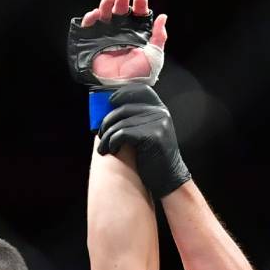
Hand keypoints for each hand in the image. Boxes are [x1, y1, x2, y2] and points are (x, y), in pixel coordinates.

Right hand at [69, 0, 166, 86]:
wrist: (123, 88)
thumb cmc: (140, 75)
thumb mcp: (155, 55)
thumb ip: (160, 36)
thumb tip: (163, 17)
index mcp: (137, 35)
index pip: (138, 16)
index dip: (139, 6)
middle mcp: (122, 34)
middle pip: (121, 12)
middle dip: (122, 0)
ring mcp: (107, 37)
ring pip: (105, 15)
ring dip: (107, 4)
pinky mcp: (93, 42)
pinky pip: (90, 26)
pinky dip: (91, 18)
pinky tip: (96, 14)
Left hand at [97, 84, 191, 198]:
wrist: (169, 179)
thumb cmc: (153, 157)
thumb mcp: (148, 132)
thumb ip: (136, 119)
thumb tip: (108, 109)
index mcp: (160, 109)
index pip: (140, 90)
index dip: (122, 93)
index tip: (110, 102)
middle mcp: (161, 113)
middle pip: (124, 108)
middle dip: (107, 121)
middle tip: (100, 134)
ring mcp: (159, 123)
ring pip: (121, 122)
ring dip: (106, 136)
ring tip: (103, 147)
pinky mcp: (153, 136)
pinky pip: (123, 133)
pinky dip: (112, 142)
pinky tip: (112, 150)